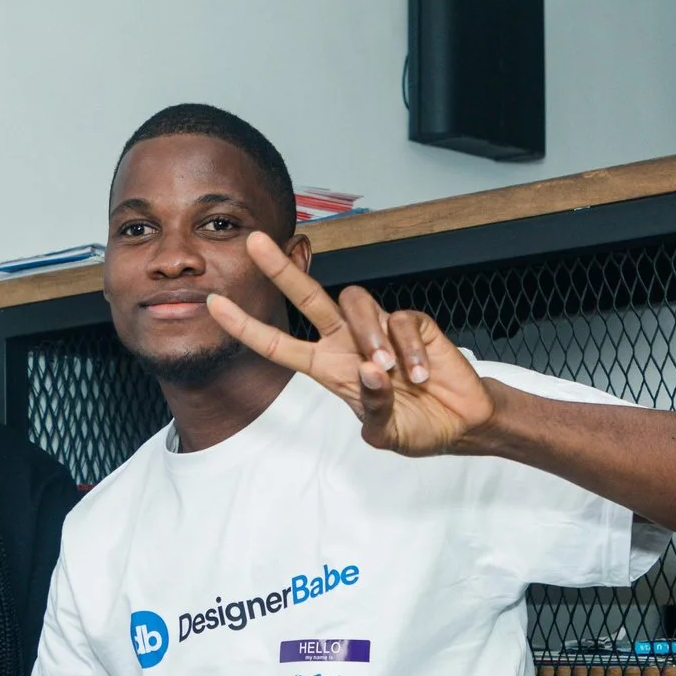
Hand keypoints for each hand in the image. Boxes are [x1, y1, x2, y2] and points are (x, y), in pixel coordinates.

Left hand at [206, 233, 495, 455]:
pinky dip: (409, 350)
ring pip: (356, 305)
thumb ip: (373, 408)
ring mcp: (379, 329)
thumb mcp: (386, 433)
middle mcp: (347, 342)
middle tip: (255, 242)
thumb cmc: (416, 426)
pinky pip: (401, 321)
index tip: (215, 306)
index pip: (279, 344)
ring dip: (370, 336)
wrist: (461, 422)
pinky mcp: (412, 322)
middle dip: (281, 269)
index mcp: (328, 369)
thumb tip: (369, 373)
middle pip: (308, 297)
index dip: (247, 327)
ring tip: (389, 370)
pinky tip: (421, 375)